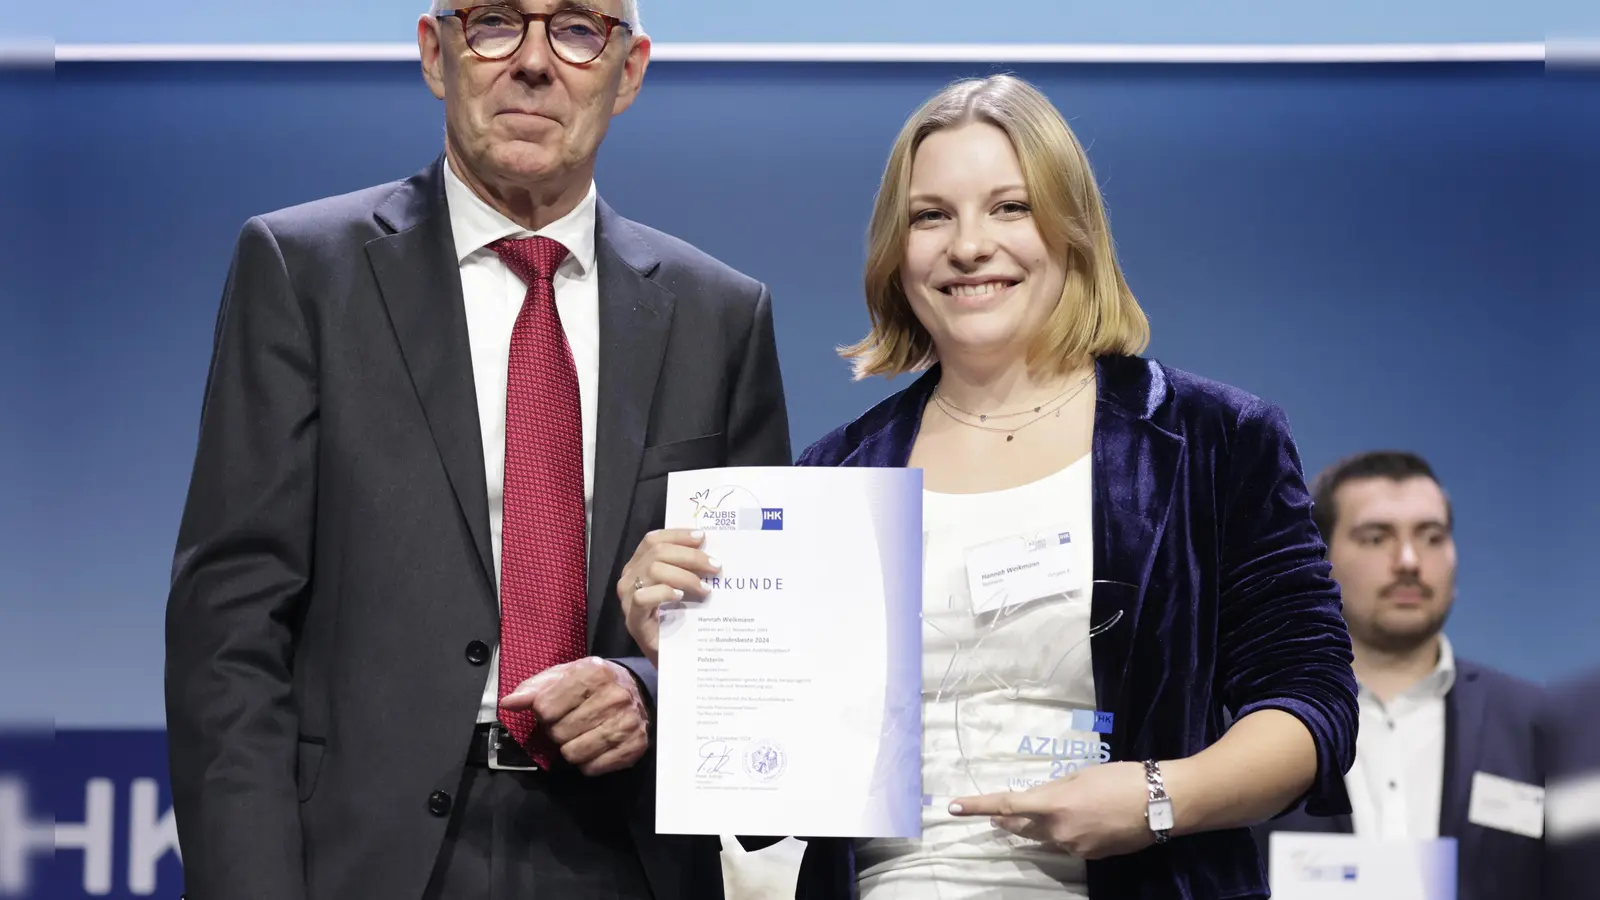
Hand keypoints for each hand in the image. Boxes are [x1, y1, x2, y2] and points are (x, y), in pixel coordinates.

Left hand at [499, 657, 649, 775]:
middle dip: (557, 731)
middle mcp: (614, 697)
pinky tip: (594, 746)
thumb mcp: (563, 675)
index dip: (542, 713)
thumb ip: (534, 688)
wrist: (636, 690)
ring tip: (580, 735)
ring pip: (574, 753)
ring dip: (571, 748)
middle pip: (559, 732)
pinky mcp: (635, 746)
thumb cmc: (593, 683)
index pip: (545, 708)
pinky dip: (588, 762)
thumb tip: (509, 703)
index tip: (552, 709)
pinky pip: (593, 768)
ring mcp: (628, 723)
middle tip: (569, 722)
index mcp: (594, 673)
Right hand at [617, 529, 720, 664]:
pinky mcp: (632, 620)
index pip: (653, 539)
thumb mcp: (682, 587)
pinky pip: (644, 597)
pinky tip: (680, 597)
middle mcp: (629, 578)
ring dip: (685, 576)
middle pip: (658, 552)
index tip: (703, 537)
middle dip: (691, 556)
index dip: (677, 535)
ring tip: (705, 588)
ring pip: (654, 570)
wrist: (673, 657)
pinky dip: (665, 592)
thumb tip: (711, 549)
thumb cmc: (679, 619)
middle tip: (715, 566)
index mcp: (639, 565)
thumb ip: (686, 567)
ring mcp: (627, 599)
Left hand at [949, 761, 1156, 858]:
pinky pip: (1067, 844)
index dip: (976, 807)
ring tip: (1049, 811)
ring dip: (1038, 826)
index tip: (952, 807)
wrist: (1161, 803)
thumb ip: (1054, 789)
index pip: (1005, 806)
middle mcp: (1058, 830)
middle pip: (1019, 827)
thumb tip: (1040, 800)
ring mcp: (1074, 847)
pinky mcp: (1091, 856)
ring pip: (1044, 838)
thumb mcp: (1081, 775)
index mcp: (1053, 804)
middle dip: (1004, 820)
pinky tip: (1083, 821)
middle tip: (994, 813)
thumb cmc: (1120, 778)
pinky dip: (1065, 833)